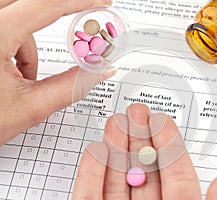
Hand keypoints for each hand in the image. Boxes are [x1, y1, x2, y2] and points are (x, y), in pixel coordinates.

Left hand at [0, 0, 113, 144]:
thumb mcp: (30, 106)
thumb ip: (72, 86)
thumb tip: (100, 71)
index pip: (45, 5)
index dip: (79, 1)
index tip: (101, 3)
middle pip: (28, 2)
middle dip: (54, 14)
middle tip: (74, 25)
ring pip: (15, 14)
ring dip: (28, 41)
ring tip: (25, 76)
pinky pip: (4, 24)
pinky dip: (15, 44)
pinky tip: (10, 71)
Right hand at [73, 104, 216, 199]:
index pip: (176, 176)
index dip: (169, 145)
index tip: (162, 119)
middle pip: (144, 172)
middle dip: (139, 138)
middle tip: (136, 112)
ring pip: (116, 181)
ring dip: (115, 149)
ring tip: (116, 122)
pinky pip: (87, 197)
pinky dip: (90, 174)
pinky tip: (94, 149)